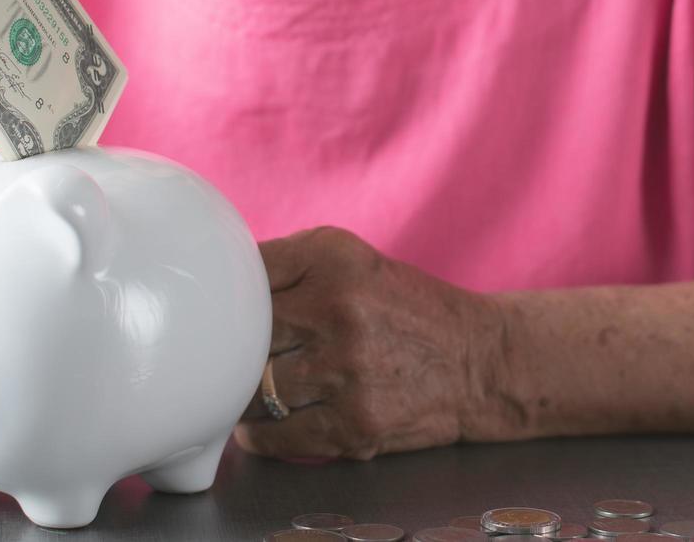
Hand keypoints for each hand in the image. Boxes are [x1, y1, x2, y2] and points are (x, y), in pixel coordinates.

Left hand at [234, 226, 496, 460]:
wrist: (477, 360)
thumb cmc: (401, 307)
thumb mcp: (349, 258)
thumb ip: (283, 263)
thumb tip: (216, 284)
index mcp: (333, 261)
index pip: (246, 277)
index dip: (227, 299)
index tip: (220, 312)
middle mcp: (339, 312)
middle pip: (244, 337)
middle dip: (233, 349)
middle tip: (227, 356)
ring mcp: (347, 373)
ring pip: (254, 390)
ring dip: (244, 395)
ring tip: (247, 390)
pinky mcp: (355, 425)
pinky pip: (276, 435)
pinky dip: (258, 434)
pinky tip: (261, 423)